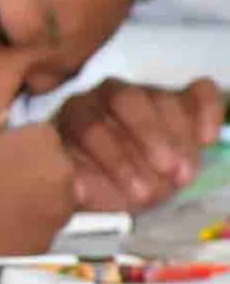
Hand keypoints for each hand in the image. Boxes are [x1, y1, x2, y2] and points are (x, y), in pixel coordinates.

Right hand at [0, 123, 76, 258]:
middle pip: (60, 176)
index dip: (24, 153)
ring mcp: (55, 213)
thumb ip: (5, 147)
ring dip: (33, 209)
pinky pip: (38, 236)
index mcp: (43, 139)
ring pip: (53, 208)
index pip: (46, 141)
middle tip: (0, 188)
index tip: (6, 161)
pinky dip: (22, 234)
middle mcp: (61, 175)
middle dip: (37, 181)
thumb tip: (9, 160)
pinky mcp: (41, 245)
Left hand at [54, 77, 223, 210]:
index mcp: (76, 112)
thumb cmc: (96, 181)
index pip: (90, 127)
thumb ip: (75, 183)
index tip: (138, 192)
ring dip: (178, 138)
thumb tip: (77, 188)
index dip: (116, 160)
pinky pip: (200, 92)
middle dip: (148, 137)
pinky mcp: (181, 96)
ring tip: (183, 176)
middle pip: (127, 101)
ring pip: (163, 99)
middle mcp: (107, 93)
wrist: (123, 179)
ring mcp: (145, 91)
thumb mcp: (82, 187)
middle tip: (167, 172)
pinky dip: (208, 111)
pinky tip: (206, 139)